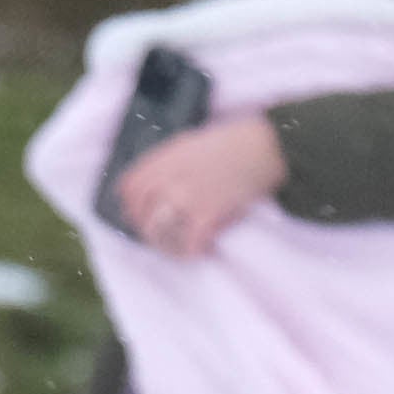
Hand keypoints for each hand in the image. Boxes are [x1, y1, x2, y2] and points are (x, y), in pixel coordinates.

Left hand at [114, 114, 286, 258]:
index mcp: (165, 159)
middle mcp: (169, 179)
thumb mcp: (191, 142)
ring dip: (166, 243)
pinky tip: (201, 248)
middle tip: (160, 236)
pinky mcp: (205, 215)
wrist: (265, 147)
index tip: (137, 214)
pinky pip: (187, 244)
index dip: (130, 205)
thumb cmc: (233, 143)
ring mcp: (185, 198)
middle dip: (146, 228)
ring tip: (179, 245)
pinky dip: (192, 251)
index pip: (129, 188)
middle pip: (140, 213)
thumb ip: (168, 161)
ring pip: (157, 232)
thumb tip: (153, 183)